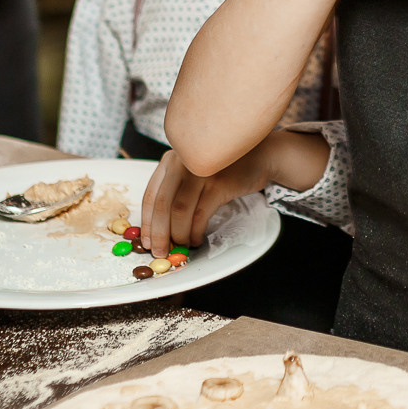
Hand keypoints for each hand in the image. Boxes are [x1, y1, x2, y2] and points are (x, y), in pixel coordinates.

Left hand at [140, 137, 276, 253]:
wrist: (261, 156)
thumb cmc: (225, 169)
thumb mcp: (195, 171)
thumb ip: (176, 189)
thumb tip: (158, 228)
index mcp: (171, 160)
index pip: (150, 195)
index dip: (146, 222)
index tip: (146, 241)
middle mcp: (183, 162)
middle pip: (162, 204)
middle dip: (159, 234)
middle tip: (160, 252)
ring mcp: (200, 172)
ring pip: (179, 211)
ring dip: (178, 234)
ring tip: (182, 246)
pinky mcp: (218, 183)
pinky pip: (200, 215)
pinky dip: (195, 232)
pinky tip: (196, 239)